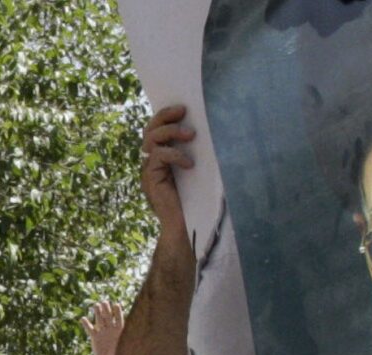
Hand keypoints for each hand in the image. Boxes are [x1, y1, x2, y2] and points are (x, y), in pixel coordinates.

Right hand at [82, 301, 124, 354]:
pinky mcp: (95, 337)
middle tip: (104, 302)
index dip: (118, 312)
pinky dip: (86, 324)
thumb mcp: (123, 350)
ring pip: (100, 320)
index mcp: (120, 331)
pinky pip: (90, 329)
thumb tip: (130, 341)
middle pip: (108, 317)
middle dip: (107, 310)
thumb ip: (123, 344)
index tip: (117, 305)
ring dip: (97, 313)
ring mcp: (103, 332)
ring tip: (95, 305)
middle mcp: (111, 330)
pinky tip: (83, 318)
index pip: (119, 319)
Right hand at [141, 104, 195, 239]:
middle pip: (150, 129)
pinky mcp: (151, 179)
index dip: (167, 116)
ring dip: (170, 132)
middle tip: (183, 110)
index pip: (159, 129)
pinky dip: (174, 155)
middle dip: (164, 116)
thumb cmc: (202, 203)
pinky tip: (190, 163)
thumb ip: (203, 156)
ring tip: (191, 134)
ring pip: (151, 139)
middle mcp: (153, 162)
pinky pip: (157, 157)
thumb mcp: (204, 173)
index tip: (185, 107)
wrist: (189, 231)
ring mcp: (150, 170)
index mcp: (164, 158)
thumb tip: (221, 134)